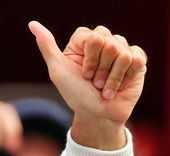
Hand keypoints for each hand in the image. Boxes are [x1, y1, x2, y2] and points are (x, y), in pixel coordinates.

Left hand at [28, 21, 145, 148]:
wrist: (98, 116)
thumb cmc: (76, 95)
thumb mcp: (58, 71)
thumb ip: (47, 46)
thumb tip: (32, 24)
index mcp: (85, 41)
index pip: (93, 37)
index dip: (89, 59)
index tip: (83, 75)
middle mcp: (103, 42)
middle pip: (109, 43)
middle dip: (101, 69)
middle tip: (95, 83)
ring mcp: (122, 50)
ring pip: (123, 53)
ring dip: (112, 78)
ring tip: (106, 88)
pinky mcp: (137, 61)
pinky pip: (136, 59)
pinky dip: (126, 77)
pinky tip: (120, 86)